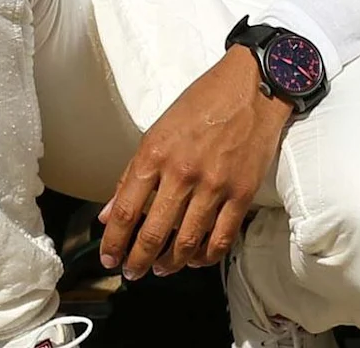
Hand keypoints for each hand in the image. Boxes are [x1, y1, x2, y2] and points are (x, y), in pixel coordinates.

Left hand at [98, 46, 291, 277]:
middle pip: (154, 233)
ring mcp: (215, 185)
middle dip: (138, 261)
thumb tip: (108, 212)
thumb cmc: (203, 103)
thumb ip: (132, 175)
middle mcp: (182, 172)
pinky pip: (222, 237)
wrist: (251, 86)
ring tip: (161, 269)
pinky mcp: (242, 193)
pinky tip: (196, 260)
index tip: (108, 257)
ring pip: (188, 242)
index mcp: (155, 153)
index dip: (113, 241)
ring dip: (171, 263)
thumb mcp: (157, 130)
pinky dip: (206, 256)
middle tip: (132, 272)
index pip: (125, 210)